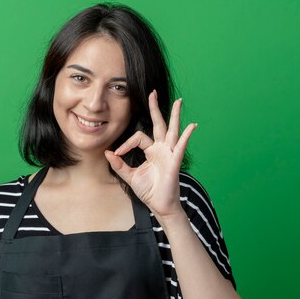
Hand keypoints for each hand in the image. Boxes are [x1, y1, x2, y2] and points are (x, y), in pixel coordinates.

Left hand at [104, 89, 197, 218]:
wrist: (160, 206)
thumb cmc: (149, 191)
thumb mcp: (130, 177)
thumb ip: (119, 165)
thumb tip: (107, 153)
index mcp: (151, 151)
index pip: (138, 138)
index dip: (126, 143)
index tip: (117, 154)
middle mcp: (161, 149)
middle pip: (159, 124)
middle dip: (155, 108)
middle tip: (152, 92)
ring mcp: (170, 154)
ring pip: (172, 130)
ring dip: (175, 115)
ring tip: (179, 101)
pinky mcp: (175, 162)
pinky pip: (181, 146)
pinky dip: (187, 136)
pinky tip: (192, 126)